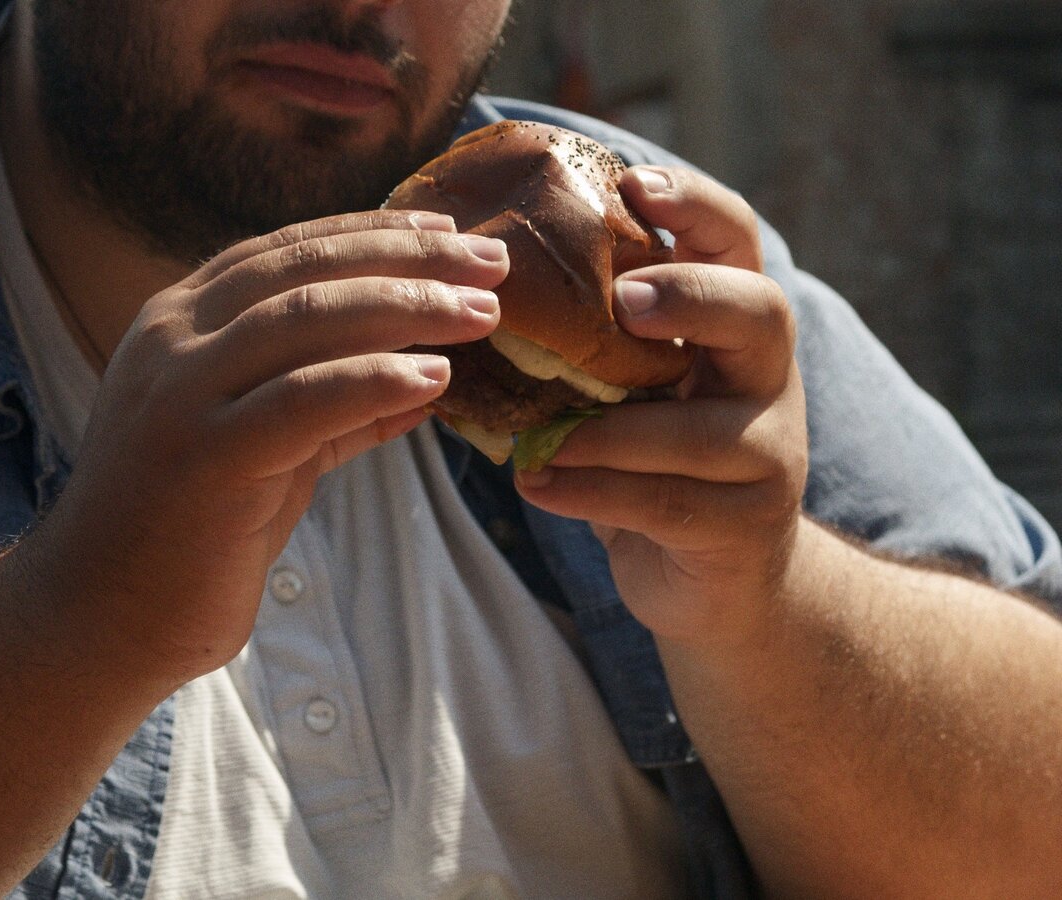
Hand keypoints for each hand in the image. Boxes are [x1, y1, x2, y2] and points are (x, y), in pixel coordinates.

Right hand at [29, 210, 506, 684]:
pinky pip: (305, 399)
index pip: (289, 250)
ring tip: (482, 312)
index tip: (448, 230)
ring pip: (307, 319)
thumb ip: (334, 404)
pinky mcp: (202, 457)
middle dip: (409, 257)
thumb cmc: (192, 529)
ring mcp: (181, 395)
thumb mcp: (271, 447)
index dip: (374, 232)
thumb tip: (426, 376)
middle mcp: (175, 341)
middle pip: (307, 270)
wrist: (103, 615)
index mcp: (182, 322)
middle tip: (491, 260)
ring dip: (407, 306)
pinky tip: (435, 376)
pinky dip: (376, 379)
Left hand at [515, 167, 806, 648]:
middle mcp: (767, 381)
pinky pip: (668, 503)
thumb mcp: (633, 392)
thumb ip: (594, 346)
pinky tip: (539, 486)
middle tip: (623, 302)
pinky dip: (595, 492)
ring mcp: (768, 456)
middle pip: (760, 313)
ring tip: (541, 440)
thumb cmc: (656, 463)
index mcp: (735, 329)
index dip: (696, 206)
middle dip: (690, 297)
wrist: (721, 578)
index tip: (633, 183)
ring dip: (611, 432)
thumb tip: (480, 288)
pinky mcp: (746, 525)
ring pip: (703, 431)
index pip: (739, 244)